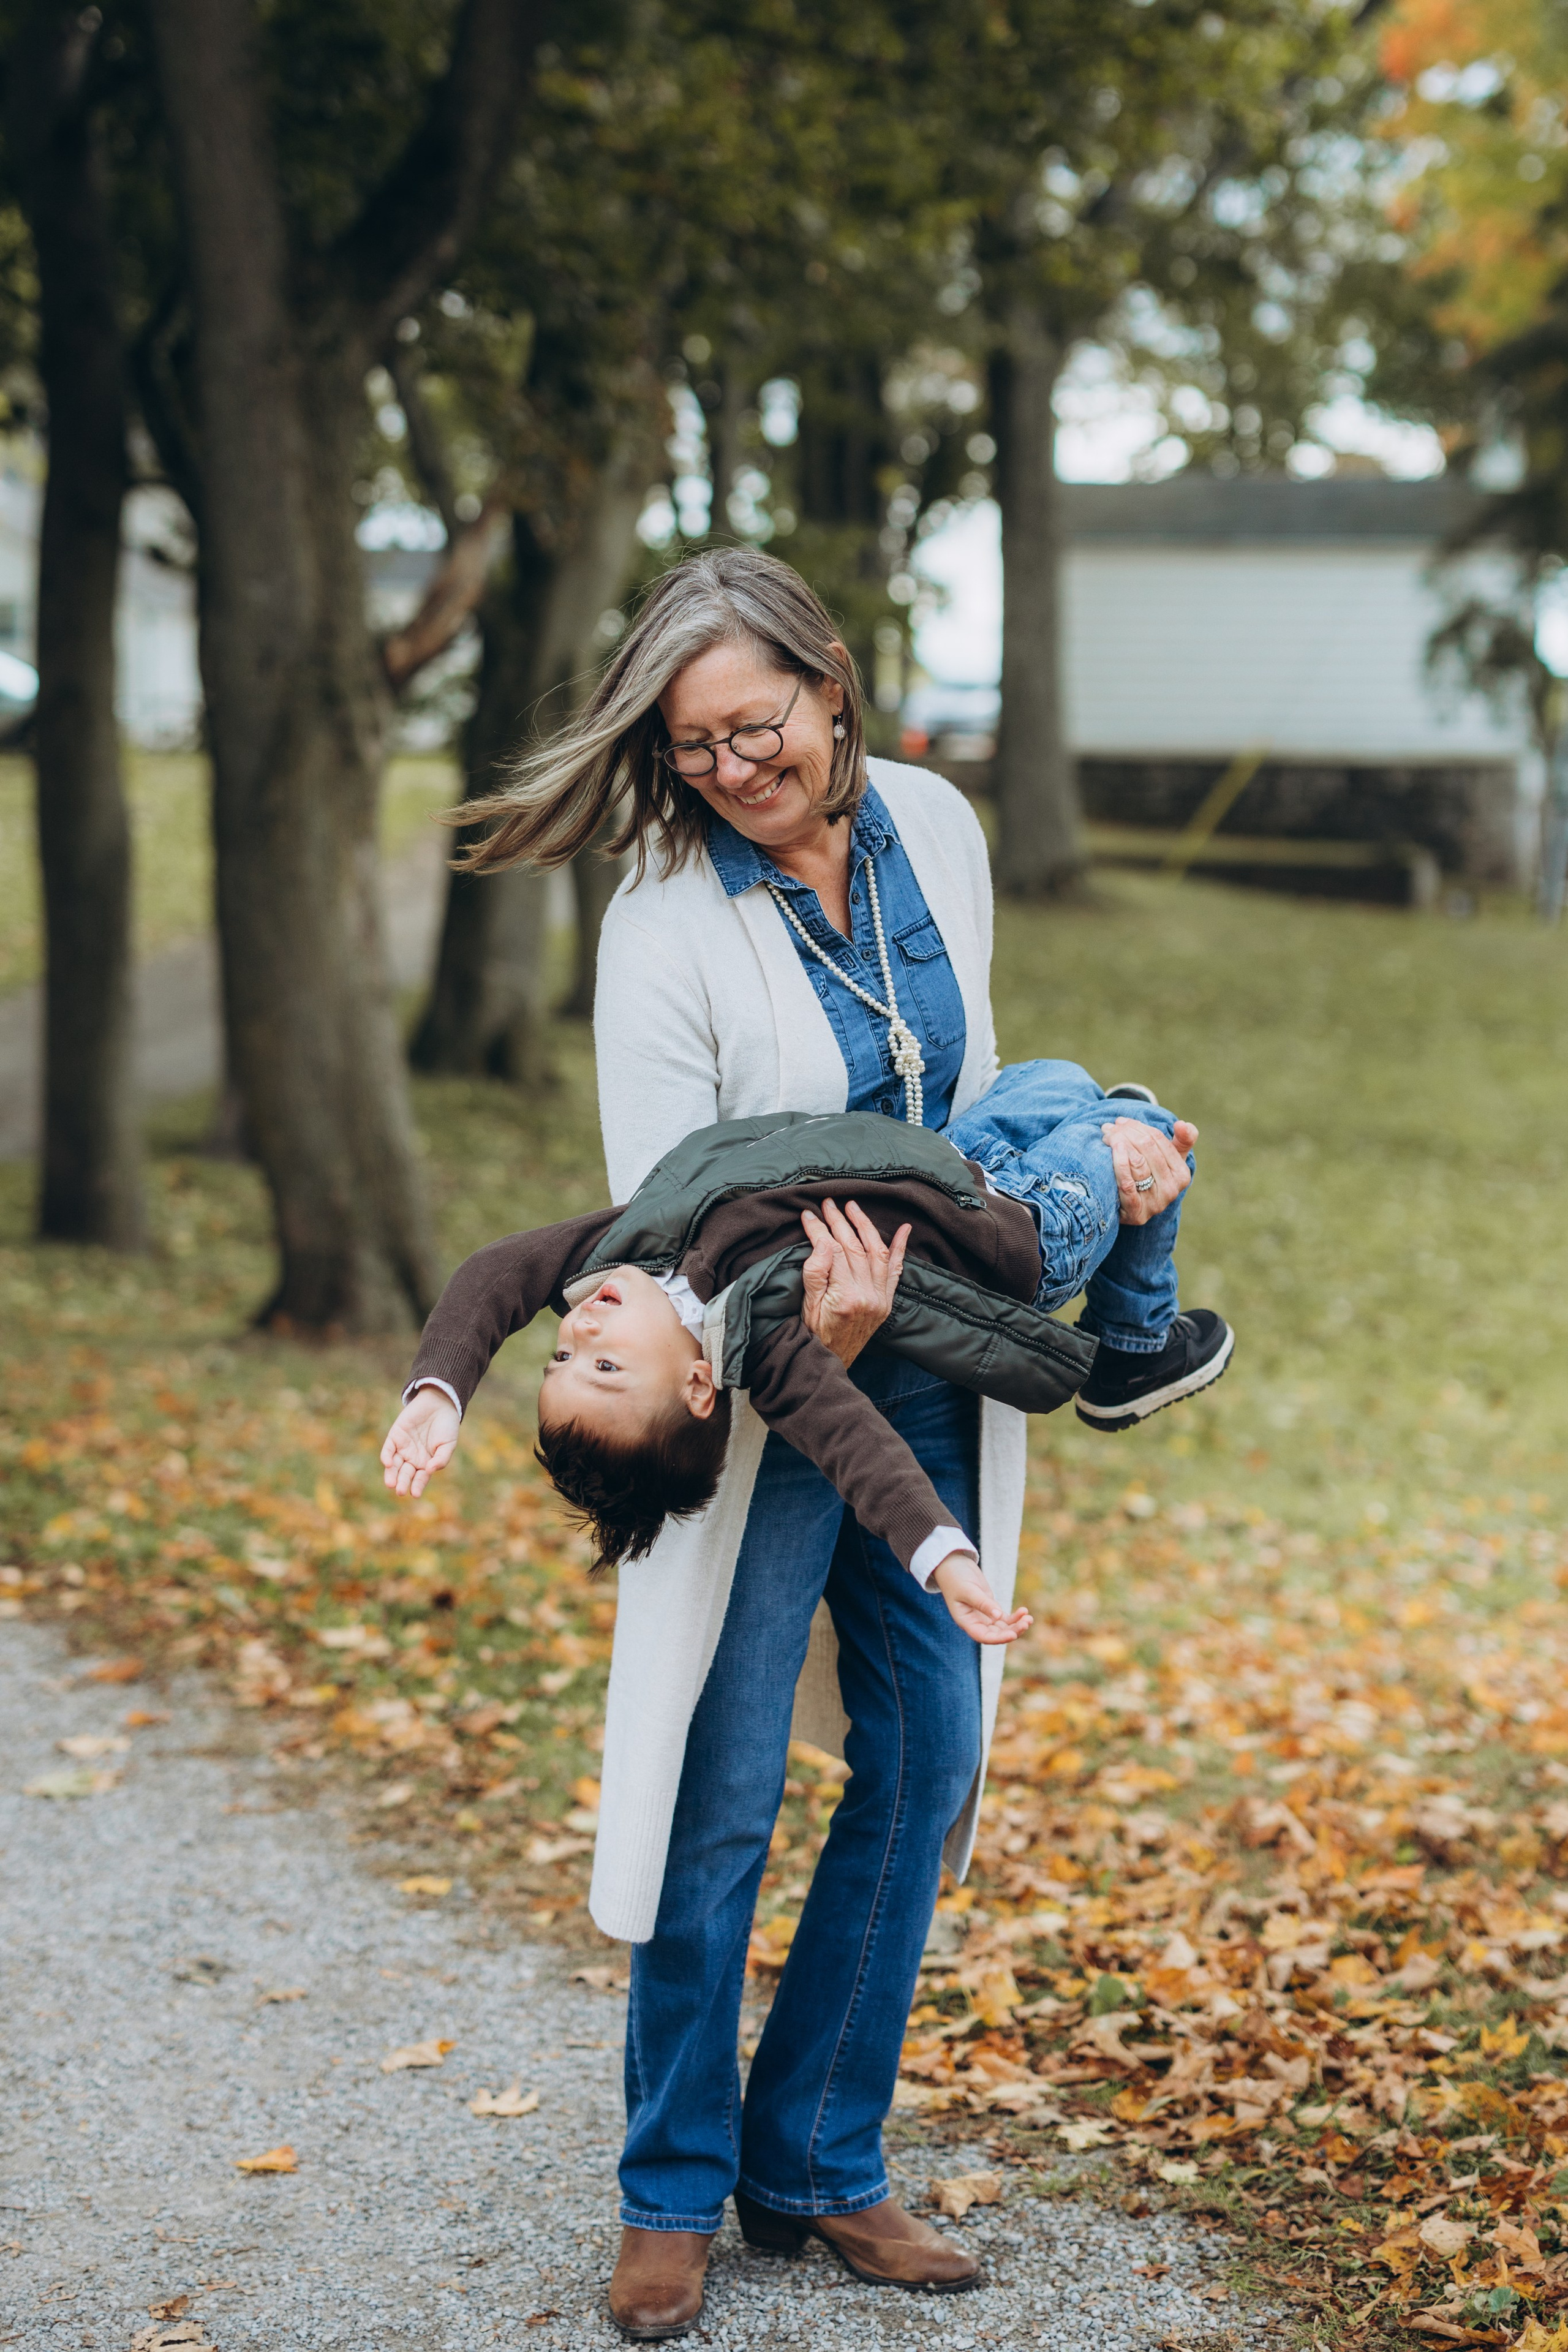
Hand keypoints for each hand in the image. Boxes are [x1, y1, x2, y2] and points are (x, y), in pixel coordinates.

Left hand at [380, 1386, 460, 1497]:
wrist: (439, 1403)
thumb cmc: (447, 1426)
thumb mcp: (448, 1444)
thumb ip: (441, 1459)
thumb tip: (429, 1470)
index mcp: (426, 1462)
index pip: (420, 1478)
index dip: (417, 1486)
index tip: (415, 1493)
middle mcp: (412, 1457)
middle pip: (405, 1473)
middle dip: (402, 1482)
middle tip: (400, 1491)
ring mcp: (403, 1447)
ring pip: (394, 1464)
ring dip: (391, 1474)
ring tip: (391, 1483)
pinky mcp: (395, 1436)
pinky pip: (388, 1449)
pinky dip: (386, 1456)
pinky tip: (388, 1463)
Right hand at [800, 1197, 910, 1368]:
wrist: (832, 1362)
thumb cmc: (814, 1335)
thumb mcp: (807, 1307)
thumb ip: (815, 1274)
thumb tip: (823, 1243)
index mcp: (846, 1297)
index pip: (833, 1251)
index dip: (819, 1230)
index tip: (808, 1215)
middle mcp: (868, 1295)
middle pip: (854, 1247)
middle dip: (840, 1222)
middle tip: (828, 1204)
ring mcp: (880, 1298)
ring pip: (876, 1252)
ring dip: (865, 1226)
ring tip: (853, 1207)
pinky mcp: (886, 1301)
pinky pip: (895, 1271)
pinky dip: (900, 1249)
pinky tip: (904, 1229)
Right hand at [932, 1552, 1032, 1645]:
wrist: (953, 1565)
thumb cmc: (955, 1577)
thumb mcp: (968, 1590)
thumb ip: (983, 1604)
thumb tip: (999, 1617)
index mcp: (966, 1621)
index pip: (983, 1636)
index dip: (998, 1639)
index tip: (1013, 1635)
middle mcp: (976, 1622)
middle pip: (996, 1634)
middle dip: (1013, 1630)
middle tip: (1026, 1622)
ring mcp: (984, 1616)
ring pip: (1003, 1627)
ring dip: (1017, 1625)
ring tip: (1029, 1618)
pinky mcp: (991, 1607)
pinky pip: (1005, 1618)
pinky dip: (1015, 1616)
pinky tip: (1024, 1611)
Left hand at [1101, 1115, 1196, 1225]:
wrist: (1130, 1209)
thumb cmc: (1150, 1177)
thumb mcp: (1170, 1159)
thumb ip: (1183, 1140)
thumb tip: (1183, 1124)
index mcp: (1182, 1174)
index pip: (1158, 1140)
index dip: (1138, 1127)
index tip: (1121, 1121)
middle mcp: (1171, 1190)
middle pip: (1147, 1149)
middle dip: (1126, 1133)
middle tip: (1109, 1127)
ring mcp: (1154, 1203)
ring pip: (1138, 1163)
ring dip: (1118, 1144)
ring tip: (1106, 1136)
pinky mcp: (1136, 1213)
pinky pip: (1127, 1184)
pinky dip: (1119, 1164)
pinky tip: (1112, 1149)